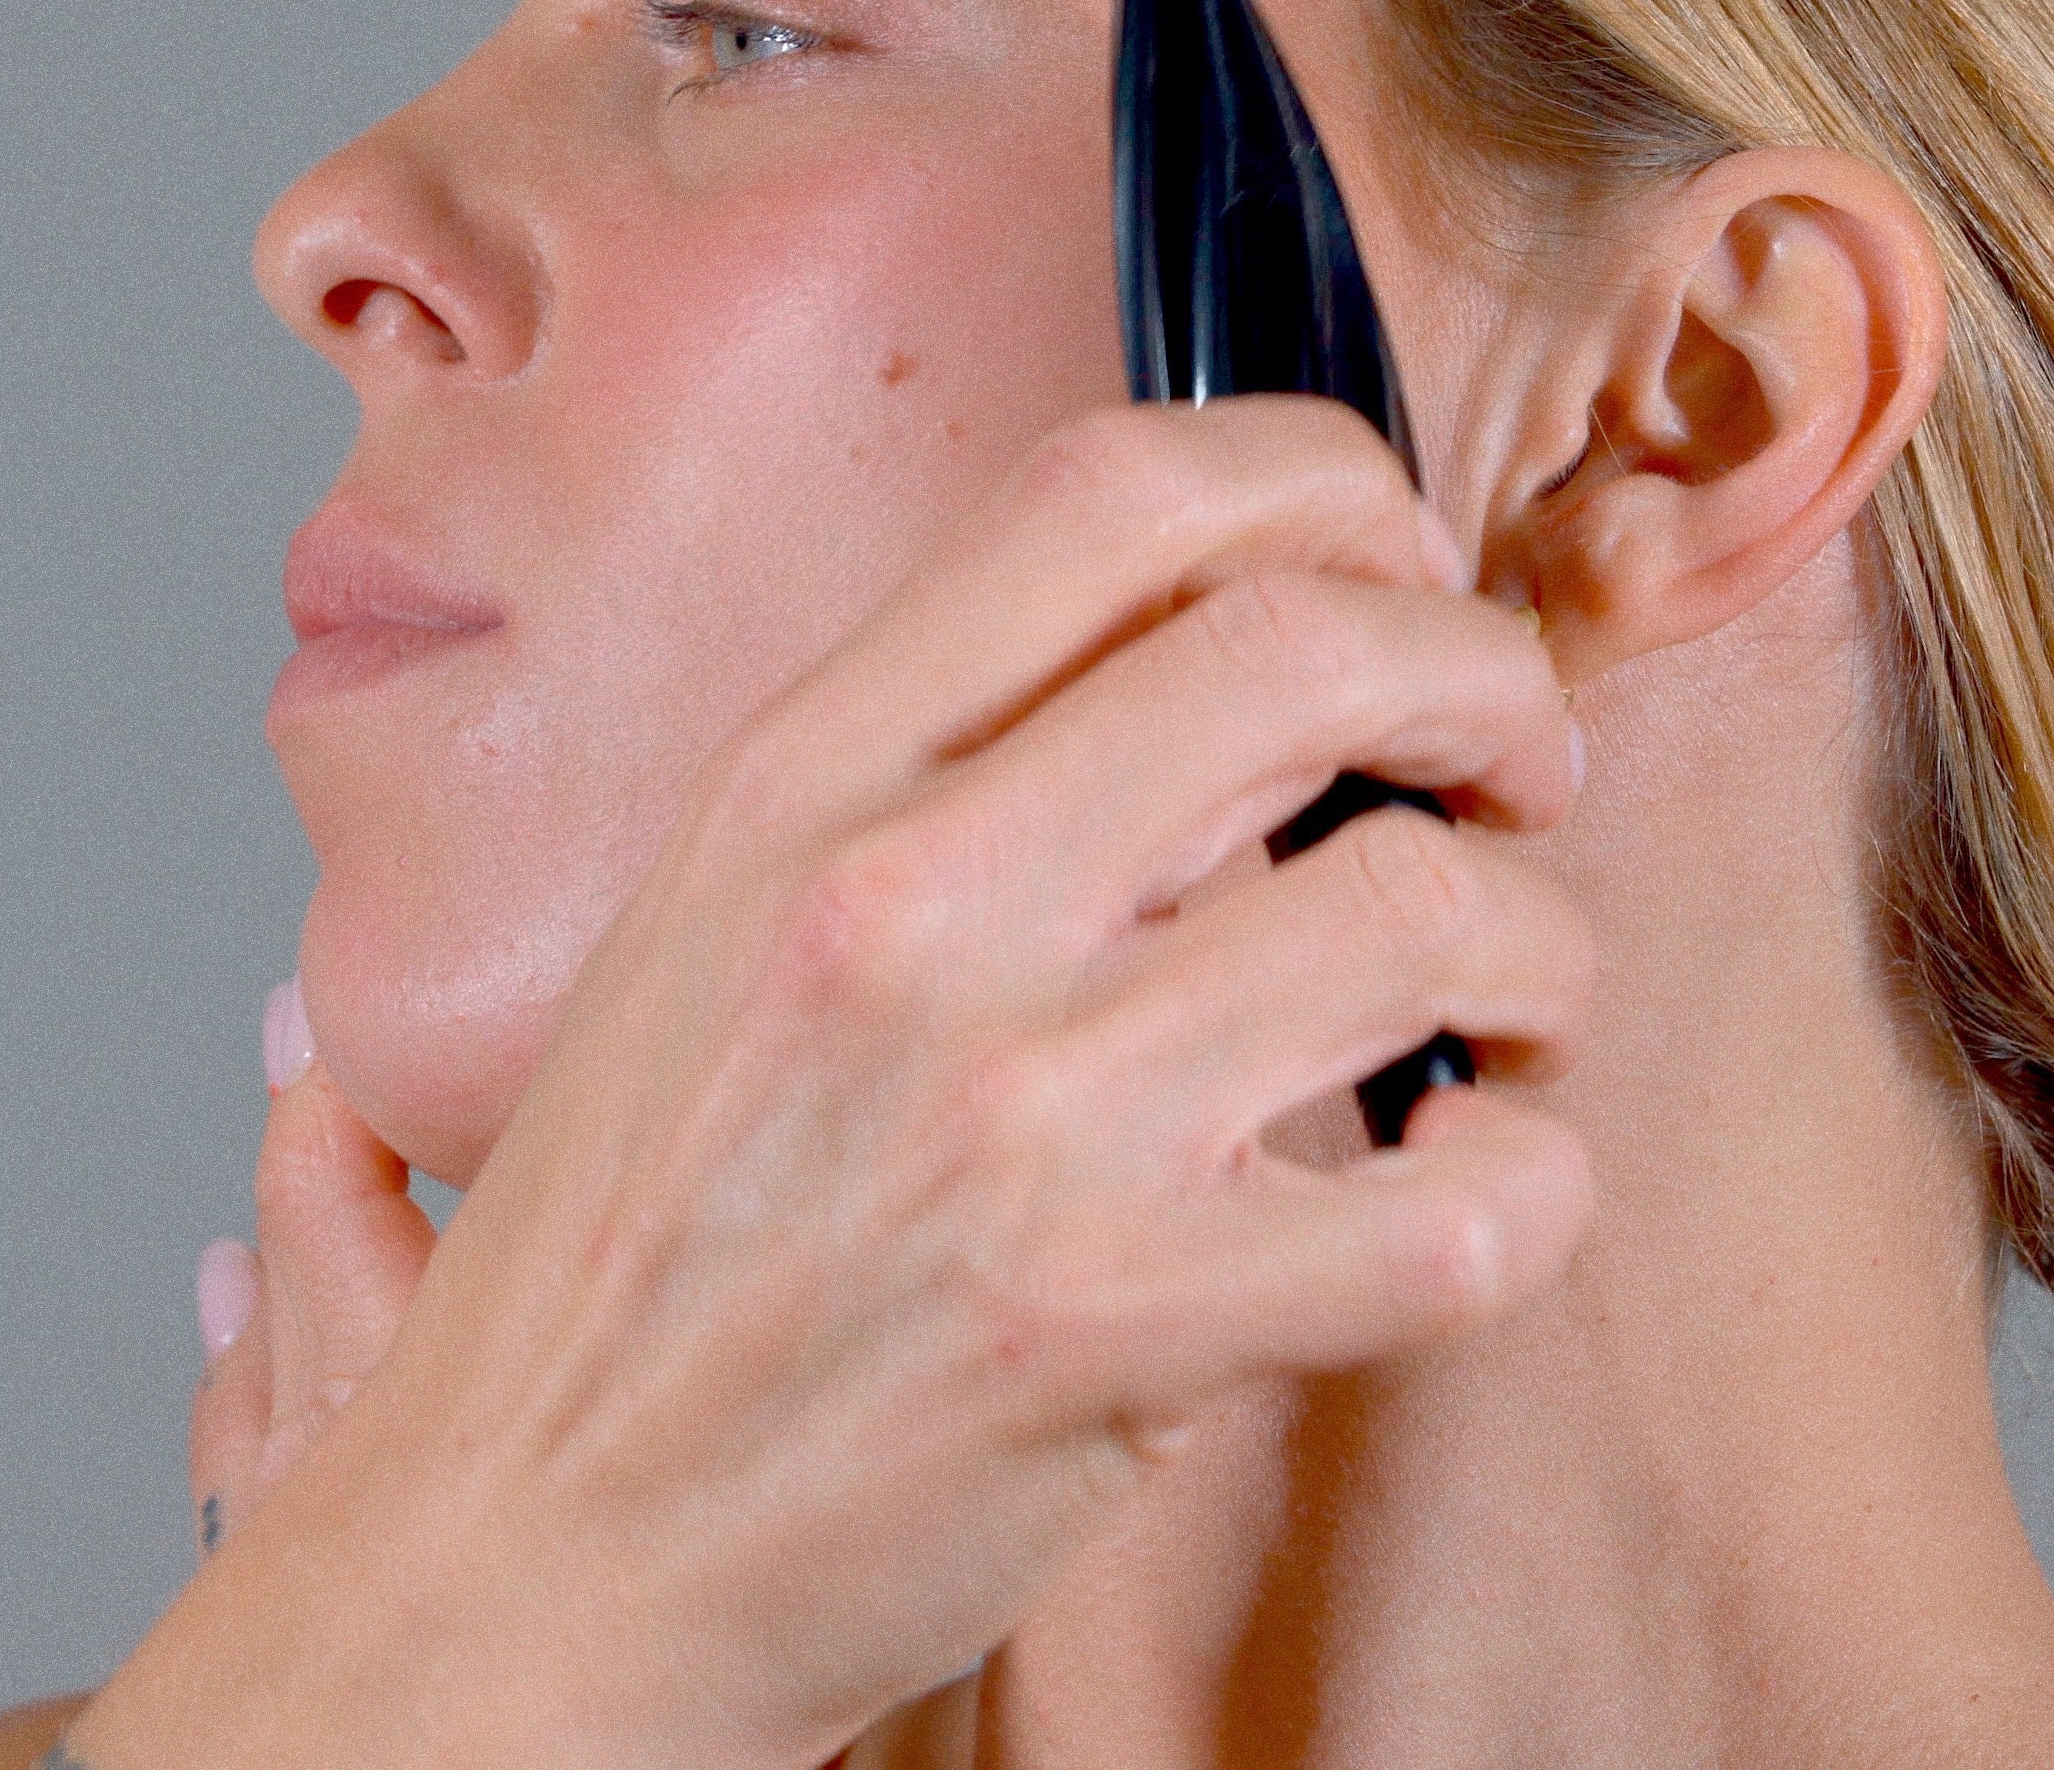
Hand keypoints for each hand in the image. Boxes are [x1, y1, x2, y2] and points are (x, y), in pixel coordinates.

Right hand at [78, 401, 1597, 1769]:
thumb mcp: (696, 935)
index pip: (1120, 492)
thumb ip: (906, 780)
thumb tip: (1167, 658)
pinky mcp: (1105, 1334)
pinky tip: (1478, 1184)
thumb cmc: (618, 1266)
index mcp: (793, 781)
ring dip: (1535, 944)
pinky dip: (1531, 1184)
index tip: (1395, 574)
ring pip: (1422, 906)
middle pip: (1314, 643)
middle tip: (1513, 769)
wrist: (518, 1566)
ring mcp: (1005, 1119)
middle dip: (1489, 682)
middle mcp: (898, 907)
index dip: (1330, 486)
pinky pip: (1456, 1210)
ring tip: (1501, 1010)